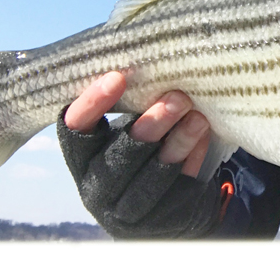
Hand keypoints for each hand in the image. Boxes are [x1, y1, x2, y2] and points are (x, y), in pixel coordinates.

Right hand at [57, 72, 222, 237]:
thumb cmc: (138, 150)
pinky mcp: (159, 218)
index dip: (92, 104)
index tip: (117, 77)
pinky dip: (192, 159)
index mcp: (81, 158)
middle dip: (151, 124)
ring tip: (197, 116)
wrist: (161, 207)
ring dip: (178, 141)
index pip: (75, 130)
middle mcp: (97, 186)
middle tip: (178, 96)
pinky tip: (204, 135)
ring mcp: (127, 207)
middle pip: (120, 154)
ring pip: (153, 173)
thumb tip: (151, 59)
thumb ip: (130, 106)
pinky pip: (178, 186)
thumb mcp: (125, 130)